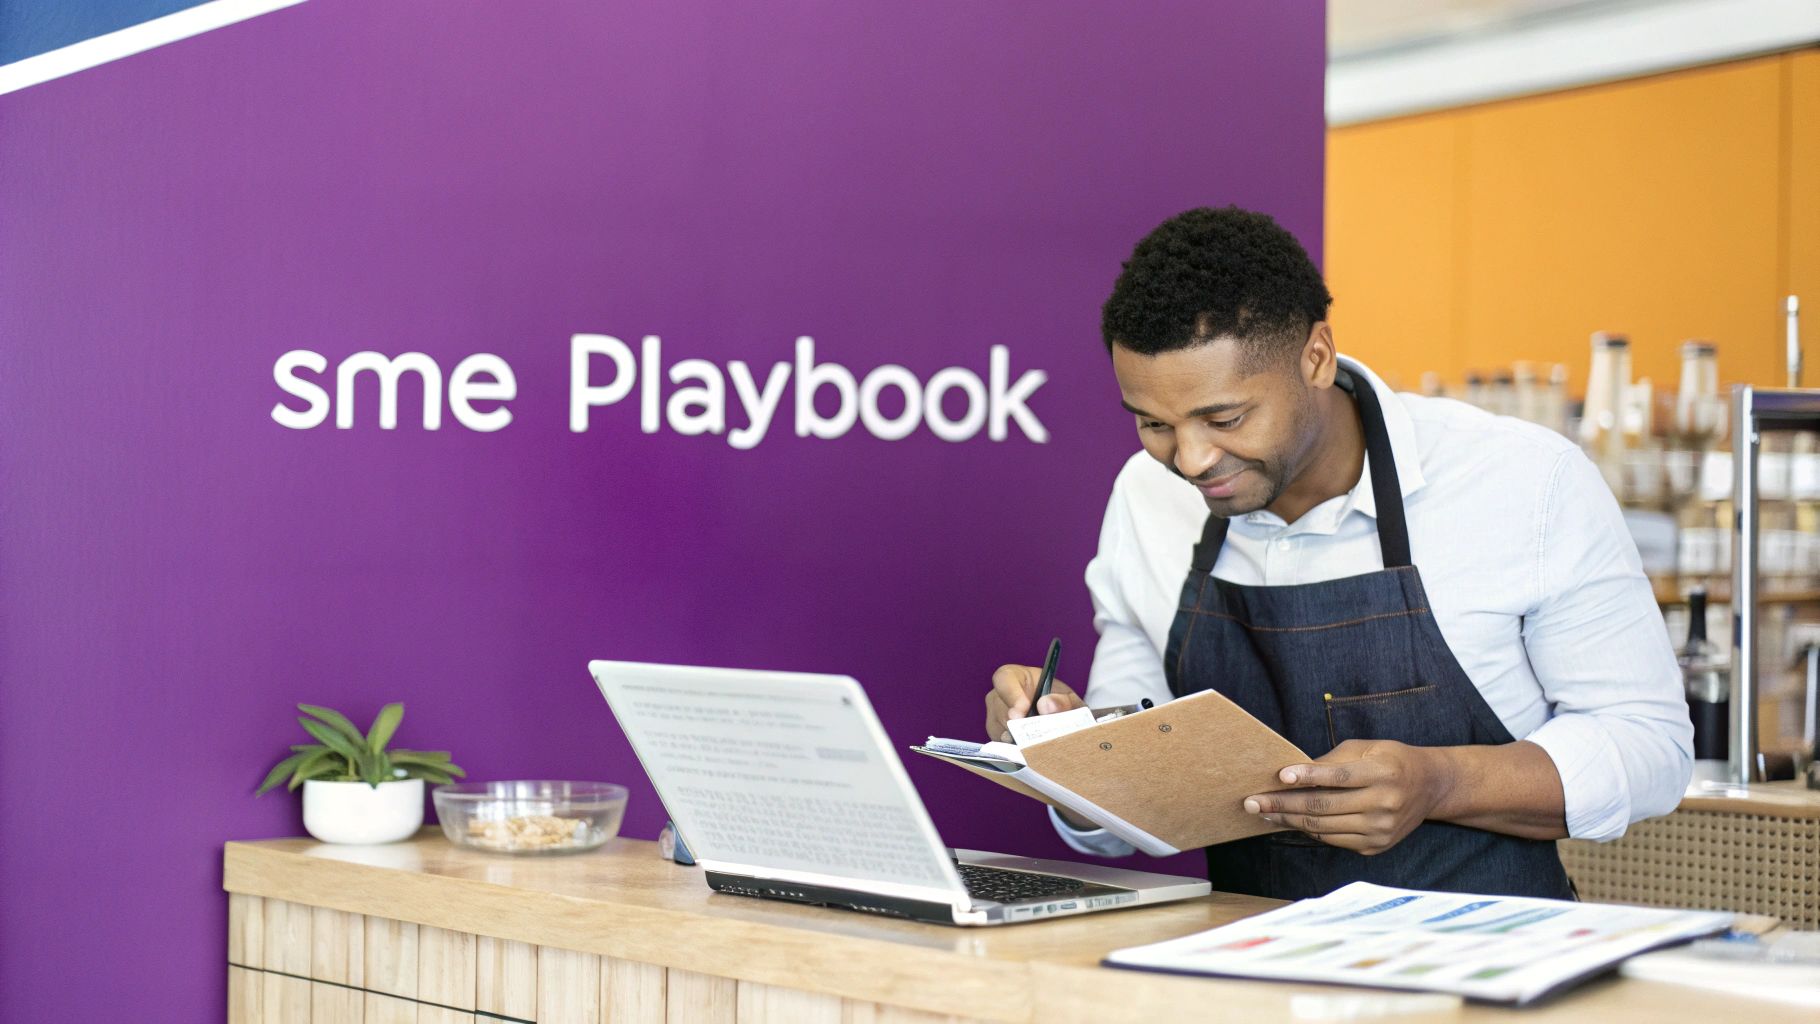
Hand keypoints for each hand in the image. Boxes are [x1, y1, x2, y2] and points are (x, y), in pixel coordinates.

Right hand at [984, 664, 1082, 743]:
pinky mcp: (997, 739)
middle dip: (1018, 726)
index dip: (1012, 695)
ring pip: (1000, 732)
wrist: (1062, 723)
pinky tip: (1033, 752)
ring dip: (1020, 740)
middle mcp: (999, 697)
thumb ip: (1063, 701)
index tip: (1024, 711)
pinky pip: (1002, 747)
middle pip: (1001, 711)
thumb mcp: (1069, 701)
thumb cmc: (1062, 705)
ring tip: (1040, 745)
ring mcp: (995, 718)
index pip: (1004, 679)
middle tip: (1036, 737)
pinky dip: (1018, 751)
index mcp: (1014, 677)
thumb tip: (1046, 705)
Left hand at [1242, 739, 1453, 855]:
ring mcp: (1380, 830)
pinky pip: (1333, 840)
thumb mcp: (1366, 749)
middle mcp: (1384, 804)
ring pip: (1323, 828)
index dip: (1308, 777)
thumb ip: (1332, 761)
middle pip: (1324, 807)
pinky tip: (1289, 821)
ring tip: (1263, 812)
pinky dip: (1309, 830)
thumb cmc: (1391, 760)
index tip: (1280, 776)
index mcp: (1383, 773)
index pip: (1339, 777)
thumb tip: (1294, 773)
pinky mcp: (1375, 847)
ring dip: (1288, 821)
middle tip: (1252, 802)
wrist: (1430, 787)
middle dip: (1283, 805)